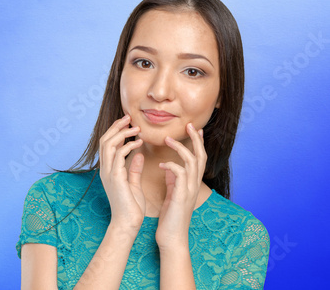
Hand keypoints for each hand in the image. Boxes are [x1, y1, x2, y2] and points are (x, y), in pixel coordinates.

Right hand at [99, 114, 145, 232]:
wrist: (128, 224)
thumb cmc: (131, 207)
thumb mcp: (133, 184)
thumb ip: (134, 169)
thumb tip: (138, 154)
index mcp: (109, 170)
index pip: (107, 144)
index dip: (116, 131)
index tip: (128, 123)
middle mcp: (105, 170)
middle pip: (104, 140)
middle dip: (116, 126)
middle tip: (129, 117)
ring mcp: (108, 173)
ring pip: (108, 144)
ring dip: (122, 133)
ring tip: (136, 128)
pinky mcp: (115, 178)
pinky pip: (118, 155)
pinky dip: (128, 146)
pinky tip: (139, 143)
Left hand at [155, 123, 205, 249]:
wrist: (171, 237)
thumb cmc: (171, 217)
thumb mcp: (173, 194)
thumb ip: (174, 180)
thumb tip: (170, 166)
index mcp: (192, 182)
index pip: (199, 158)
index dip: (198, 143)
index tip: (194, 129)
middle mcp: (194, 184)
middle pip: (200, 155)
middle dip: (196, 139)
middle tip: (190, 125)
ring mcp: (190, 189)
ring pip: (191, 161)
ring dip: (180, 148)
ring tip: (167, 139)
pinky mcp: (182, 196)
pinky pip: (180, 174)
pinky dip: (171, 166)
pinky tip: (161, 165)